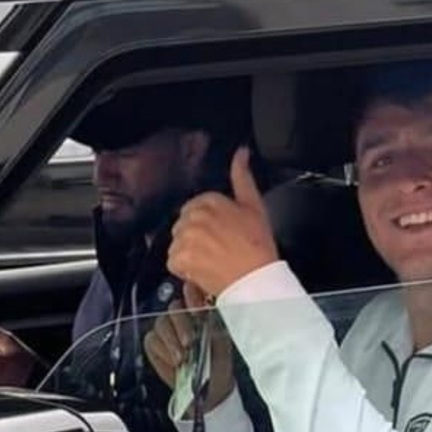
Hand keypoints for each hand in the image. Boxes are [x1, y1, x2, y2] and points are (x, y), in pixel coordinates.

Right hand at [142, 281, 236, 413]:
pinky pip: (151, 339)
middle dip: (181, 326)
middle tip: (189, 343)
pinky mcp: (155, 344)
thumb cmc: (218, 364)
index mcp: (201, 310)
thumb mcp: (220, 341)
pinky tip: (173, 361)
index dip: (191, 297)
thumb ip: (209, 321)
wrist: (209, 389)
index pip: (192, 292)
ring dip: (171, 341)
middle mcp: (183, 316)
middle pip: (173, 308)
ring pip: (161, 323)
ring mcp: (167, 329)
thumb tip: (201, 308)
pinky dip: (162, 351)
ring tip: (182, 358)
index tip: (197, 311)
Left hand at [167, 149, 277, 300]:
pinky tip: (202, 270)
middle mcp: (195, 216)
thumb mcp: (254, 205)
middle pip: (183, 226)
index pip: (194, 209)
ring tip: (210, 261)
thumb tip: (241, 153)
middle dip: (194, 238)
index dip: (205, 226)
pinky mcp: (180, 258)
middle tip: (215, 250)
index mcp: (210, 200)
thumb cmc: (257, 245)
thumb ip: (242, 177)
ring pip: (177, 244)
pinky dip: (184, 269)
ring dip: (189, 254)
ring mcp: (186, 237)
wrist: (255, 279)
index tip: (217, 236)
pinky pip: (173, 262)